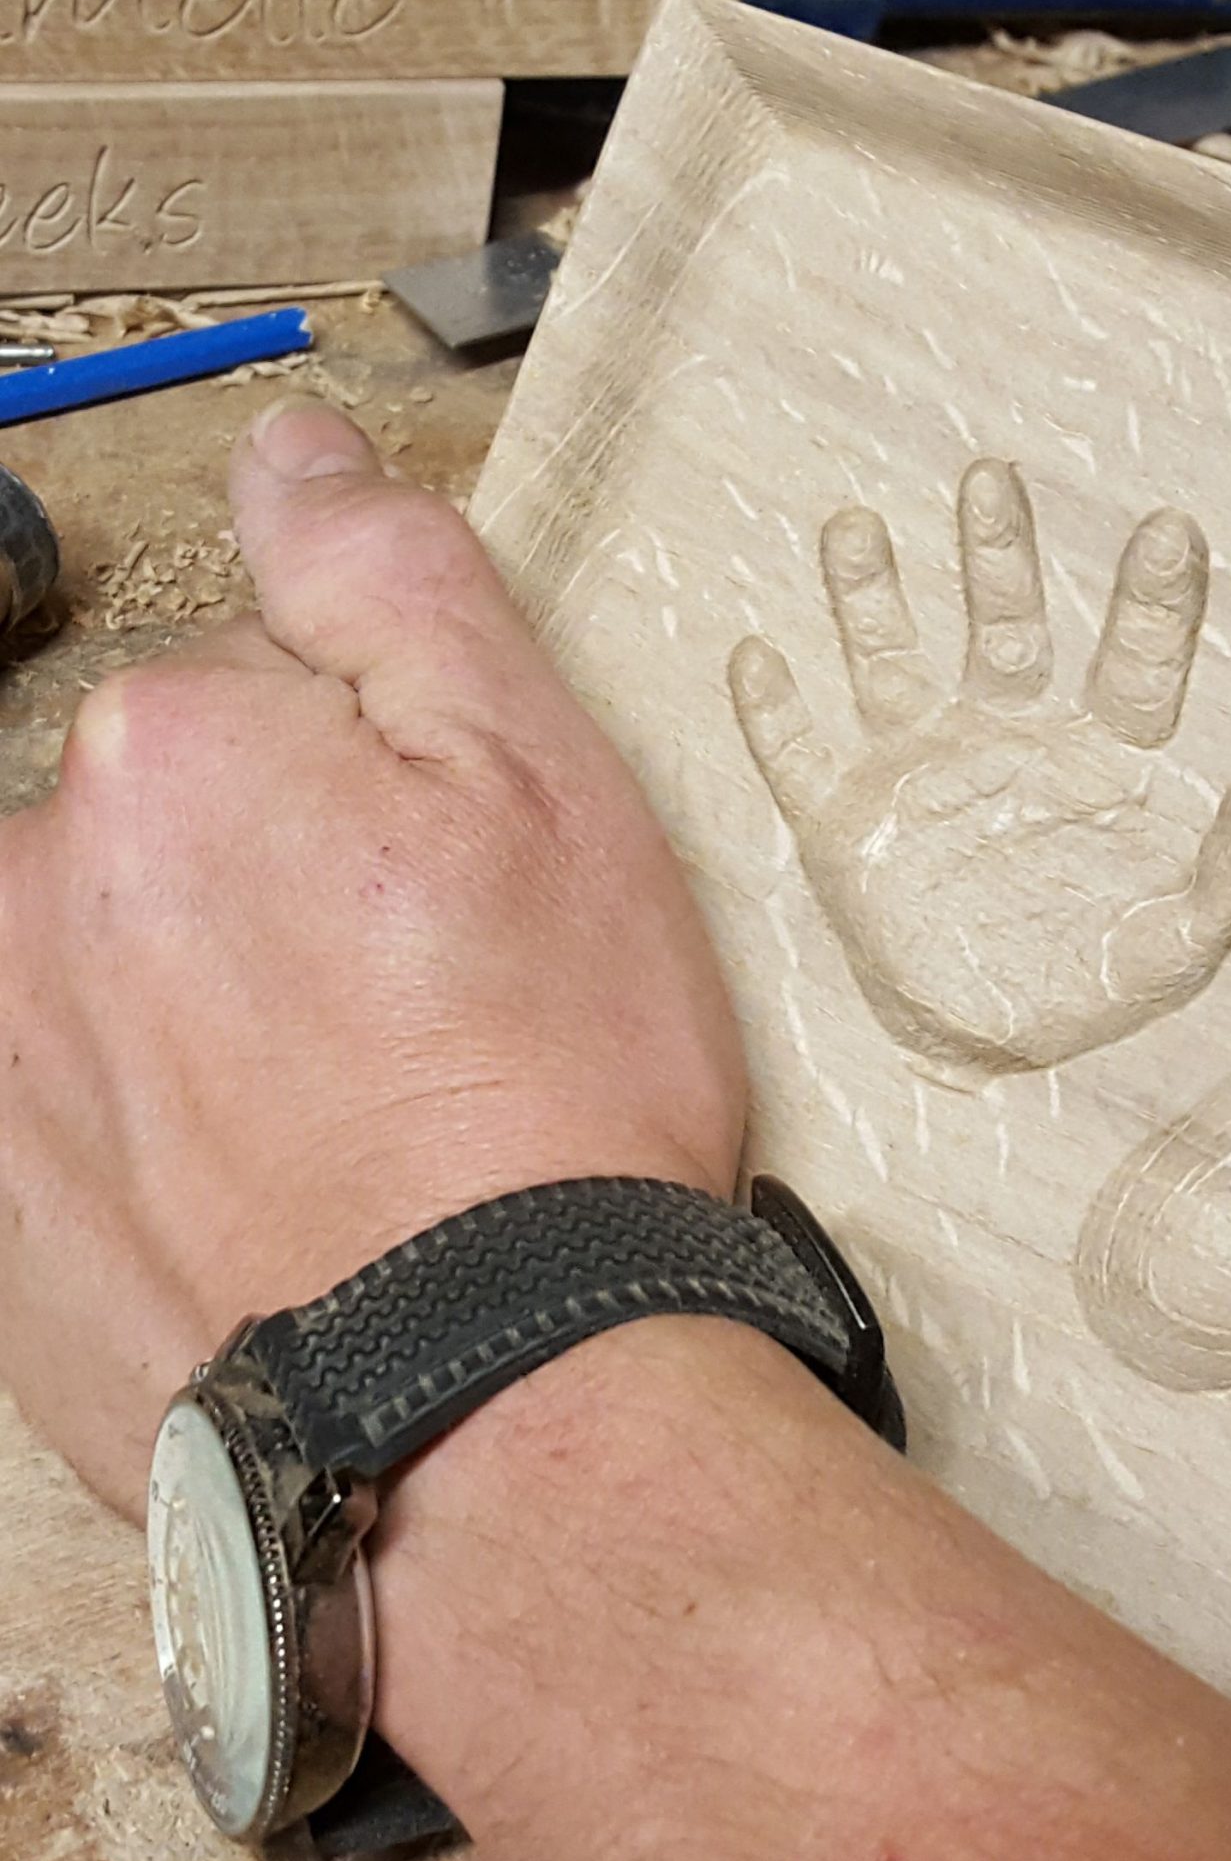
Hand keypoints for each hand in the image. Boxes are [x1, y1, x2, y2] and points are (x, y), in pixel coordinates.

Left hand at [0, 402, 743, 1507]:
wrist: (496, 1416)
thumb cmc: (549, 1090)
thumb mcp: (544, 781)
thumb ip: (389, 582)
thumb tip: (287, 444)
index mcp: (160, 752)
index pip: (265, 692)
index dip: (391, 778)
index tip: (467, 884)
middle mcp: (22, 894)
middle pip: (171, 832)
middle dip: (282, 886)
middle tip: (429, 1011)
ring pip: (121, 976)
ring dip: (216, 1015)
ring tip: (359, 1129)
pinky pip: (78, 1119)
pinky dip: (164, 1140)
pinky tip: (279, 1206)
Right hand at [727, 458, 1230, 1084]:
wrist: (988, 1048)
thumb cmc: (1095, 981)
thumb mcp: (1184, 936)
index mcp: (1100, 755)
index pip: (1134, 659)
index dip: (1154, 598)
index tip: (1173, 529)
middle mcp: (1008, 736)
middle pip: (1004, 622)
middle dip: (997, 551)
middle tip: (993, 475)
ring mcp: (921, 771)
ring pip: (889, 660)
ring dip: (870, 597)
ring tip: (856, 526)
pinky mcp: (845, 823)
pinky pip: (798, 756)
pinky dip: (774, 713)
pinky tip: (758, 658)